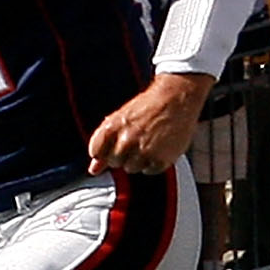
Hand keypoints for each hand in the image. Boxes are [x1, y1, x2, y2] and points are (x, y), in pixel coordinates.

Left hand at [84, 72, 211, 174]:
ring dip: (138, 159)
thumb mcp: (120, 119)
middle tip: (136, 139)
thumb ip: (104, 145)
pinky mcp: (161, 159)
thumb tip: (93, 170)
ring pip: (131, 168)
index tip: (113, 144)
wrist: (176, 98)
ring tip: (148, 141)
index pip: (96, 151)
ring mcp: (144, 150)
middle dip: (122, 154)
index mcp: (113, 127)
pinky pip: (149, 171)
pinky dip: (153, 162)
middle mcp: (127, 140)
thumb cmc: (148, 106)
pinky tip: (158, 147)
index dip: (103, 150)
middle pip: (114, 162)